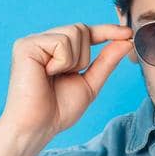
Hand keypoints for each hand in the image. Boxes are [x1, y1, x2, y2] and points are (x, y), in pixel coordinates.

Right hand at [0, 21, 135, 143]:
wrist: (38, 127)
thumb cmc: (58, 110)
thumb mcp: (90, 83)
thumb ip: (106, 61)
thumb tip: (127, 40)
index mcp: (56, 50)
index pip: (85, 32)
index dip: (107, 31)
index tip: (129, 33)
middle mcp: (43, 42)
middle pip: (81, 29)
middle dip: (84, 56)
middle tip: (65, 77)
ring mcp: (33, 42)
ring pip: (74, 32)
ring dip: (73, 61)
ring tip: (54, 77)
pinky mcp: (25, 45)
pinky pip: (61, 42)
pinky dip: (62, 62)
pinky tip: (47, 74)